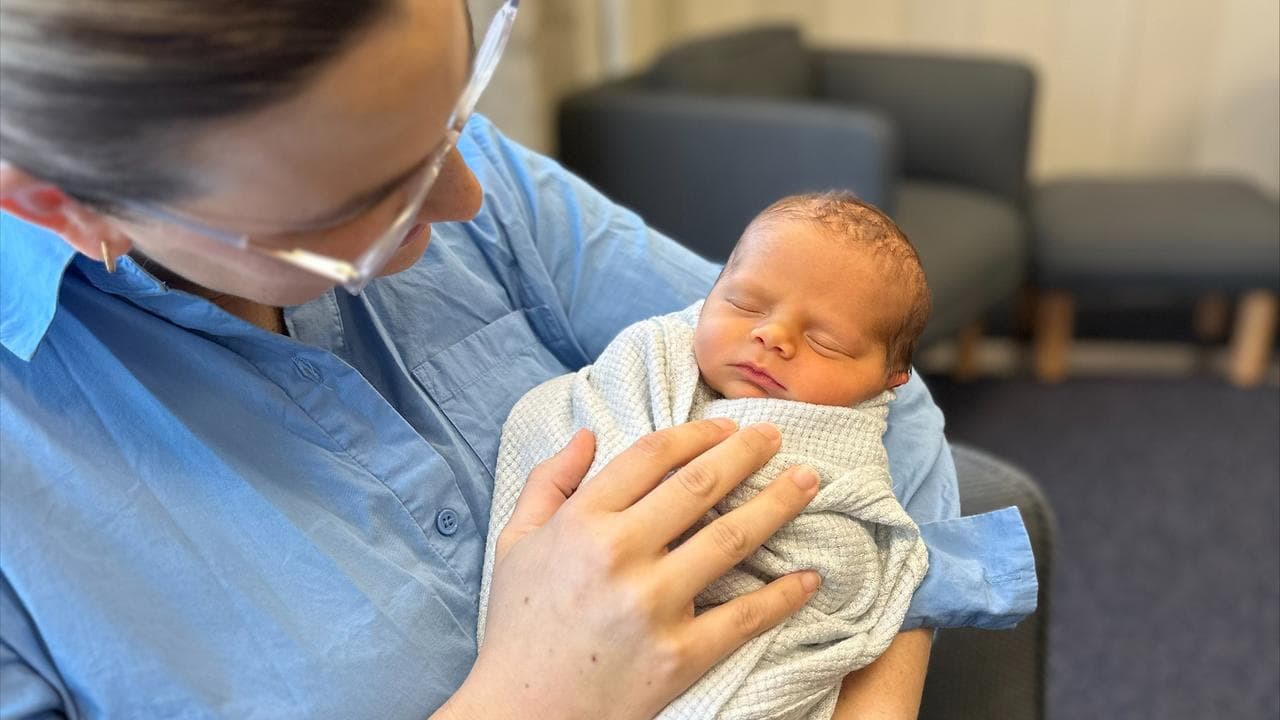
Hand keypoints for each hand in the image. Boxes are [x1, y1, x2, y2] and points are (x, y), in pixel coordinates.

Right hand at [444, 420, 820, 719]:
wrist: (521, 711)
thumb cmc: (519, 627)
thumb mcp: (516, 542)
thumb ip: (549, 483)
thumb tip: (587, 435)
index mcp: (581, 522)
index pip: (652, 456)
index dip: (697, 434)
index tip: (726, 428)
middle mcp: (619, 554)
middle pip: (700, 485)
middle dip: (747, 453)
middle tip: (776, 437)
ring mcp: (653, 605)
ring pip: (732, 538)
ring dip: (778, 503)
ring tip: (807, 481)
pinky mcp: (679, 655)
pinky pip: (745, 616)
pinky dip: (784, 594)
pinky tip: (810, 576)